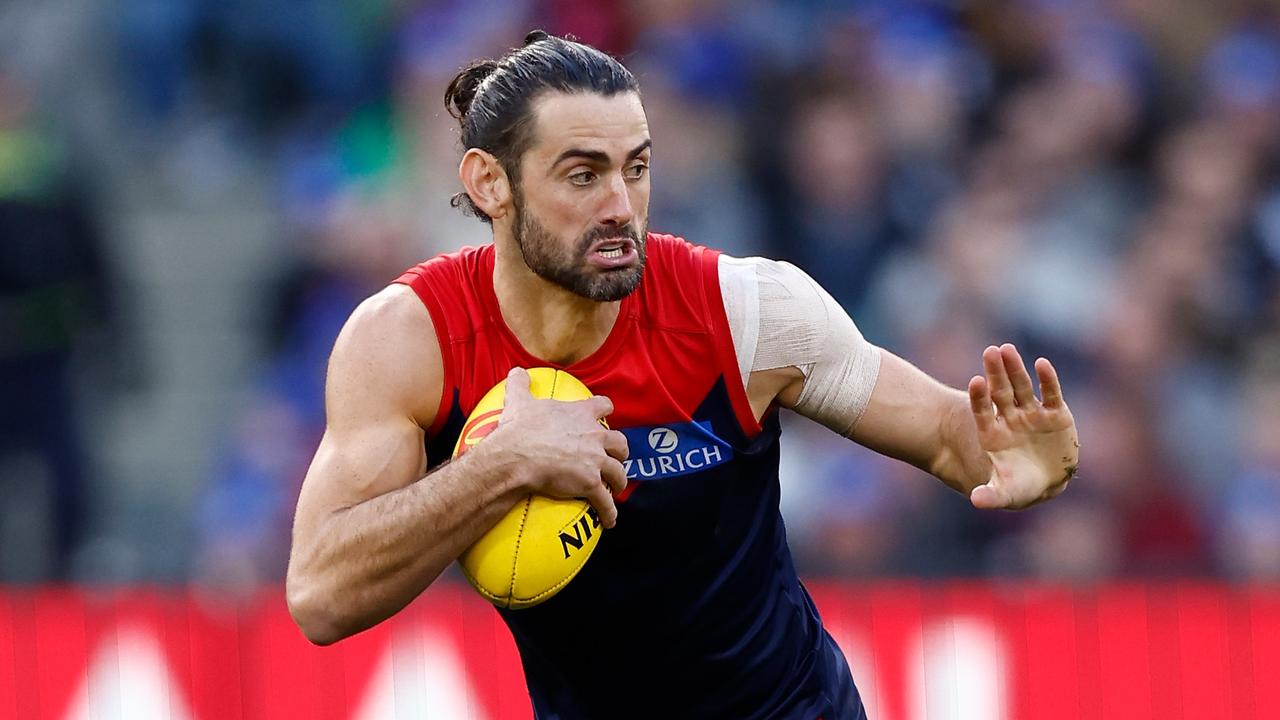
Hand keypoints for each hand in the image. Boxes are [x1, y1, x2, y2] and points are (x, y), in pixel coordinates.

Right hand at [488, 368, 629, 526]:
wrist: (517, 456)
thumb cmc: (519, 429)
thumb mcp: (519, 401)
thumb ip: (520, 384)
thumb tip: (515, 371)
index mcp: (581, 414)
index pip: (604, 406)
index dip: (606, 411)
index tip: (606, 416)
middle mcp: (594, 436)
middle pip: (620, 443)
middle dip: (620, 452)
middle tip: (613, 459)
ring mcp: (595, 461)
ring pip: (619, 472)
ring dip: (619, 481)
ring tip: (615, 489)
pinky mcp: (591, 484)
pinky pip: (606, 502)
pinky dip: (610, 512)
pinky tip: (610, 520)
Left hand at [966, 344, 1077, 509]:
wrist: (1046, 482)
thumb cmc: (1020, 486)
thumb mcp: (1007, 493)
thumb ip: (992, 495)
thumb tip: (976, 500)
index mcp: (994, 434)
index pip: (983, 412)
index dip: (980, 398)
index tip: (975, 382)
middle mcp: (1010, 419)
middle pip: (1001, 392)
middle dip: (996, 373)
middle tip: (990, 351)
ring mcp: (1032, 414)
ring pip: (1022, 387)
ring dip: (1016, 369)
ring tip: (1007, 349)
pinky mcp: (1056, 414)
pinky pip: (1051, 394)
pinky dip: (1048, 379)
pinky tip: (1042, 364)